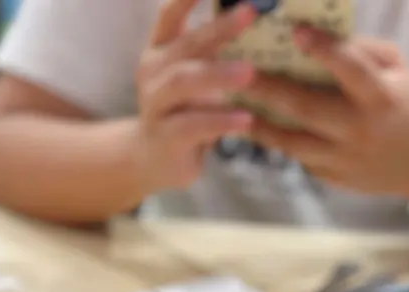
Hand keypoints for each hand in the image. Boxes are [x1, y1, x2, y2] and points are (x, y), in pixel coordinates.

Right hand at [134, 0, 257, 193]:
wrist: (153, 159)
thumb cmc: (184, 113)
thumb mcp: (195, 79)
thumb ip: (212, 54)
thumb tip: (255, 23)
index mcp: (161, 52)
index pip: (170, 15)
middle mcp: (153, 73)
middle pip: (185, 46)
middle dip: (218, 28)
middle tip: (250, 12)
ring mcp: (156, 105)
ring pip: (183, 83)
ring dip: (218, 75)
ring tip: (250, 72)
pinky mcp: (166, 137)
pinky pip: (194, 125)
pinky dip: (221, 121)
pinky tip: (245, 119)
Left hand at [244, 29, 408, 198]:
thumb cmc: (406, 105)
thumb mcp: (398, 69)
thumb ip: (362, 51)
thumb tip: (316, 34)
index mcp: (381, 96)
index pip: (349, 68)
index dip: (322, 48)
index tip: (294, 31)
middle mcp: (359, 128)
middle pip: (306, 107)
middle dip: (268, 87)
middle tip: (238, 71)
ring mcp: (344, 157)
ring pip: (293, 141)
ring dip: (259, 123)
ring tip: (232, 105)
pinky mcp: (333, 177)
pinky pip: (298, 157)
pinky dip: (274, 141)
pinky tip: (253, 126)